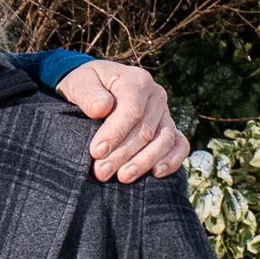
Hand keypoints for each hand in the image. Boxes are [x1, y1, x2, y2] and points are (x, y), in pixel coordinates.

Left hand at [55, 60, 190, 182]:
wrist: (97, 90)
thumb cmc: (87, 88)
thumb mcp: (79, 83)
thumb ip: (88, 94)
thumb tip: (102, 108)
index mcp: (136, 81)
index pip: (131, 111)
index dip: (115, 133)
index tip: (96, 152)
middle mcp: (156, 96)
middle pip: (146, 130)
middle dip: (123, 154)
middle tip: (101, 172)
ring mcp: (165, 114)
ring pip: (165, 140)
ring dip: (144, 162)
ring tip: (123, 177)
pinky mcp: (169, 130)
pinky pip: (180, 146)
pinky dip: (172, 161)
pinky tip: (156, 174)